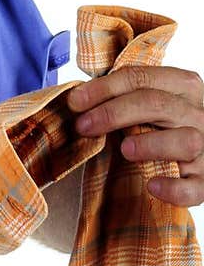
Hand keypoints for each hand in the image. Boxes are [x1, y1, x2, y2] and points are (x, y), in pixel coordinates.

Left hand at [66, 66, 203, 206]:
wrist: (200, 155)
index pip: (141, 78)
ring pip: (186, 140)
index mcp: (184, 87)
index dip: (104, 88)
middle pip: (157, 104)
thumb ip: (126, 95)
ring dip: (151, 144)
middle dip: (114, 113)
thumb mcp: (153, 102)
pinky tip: (151, 185)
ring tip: (124, 149)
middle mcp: (199, 114)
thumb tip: (78, 98)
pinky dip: (174, 188)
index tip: (75, 101)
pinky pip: (194, 187)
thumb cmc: (166, 125)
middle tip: (84, 126)